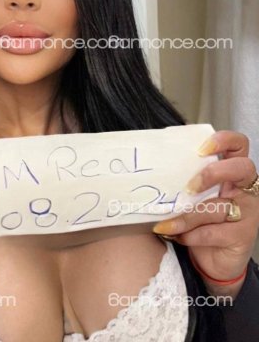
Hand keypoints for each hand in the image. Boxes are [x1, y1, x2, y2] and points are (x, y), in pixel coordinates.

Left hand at [152, 131, 258, 291]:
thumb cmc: (200, 220)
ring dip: (188, 216)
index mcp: (232, 171)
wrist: (211, 261)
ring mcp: (248, 212)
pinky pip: (214, 232)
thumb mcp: (194, 196)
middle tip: (189, 187)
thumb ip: (186, 178)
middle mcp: (245, 188)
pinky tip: (179, 237)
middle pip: (241, 168)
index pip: (238, 144)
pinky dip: (192, 235)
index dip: (223, 140)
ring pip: (220, 206)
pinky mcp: (244, 236)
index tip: (200, 149)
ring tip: (168, 223)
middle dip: (212, 173)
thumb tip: (153, 166)